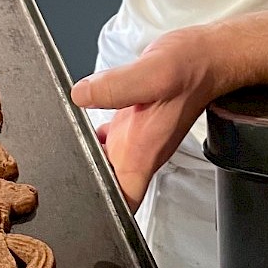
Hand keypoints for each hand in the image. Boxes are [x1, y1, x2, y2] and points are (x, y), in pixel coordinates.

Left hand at [71, 26, 228, 211]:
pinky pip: (106, 139)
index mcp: (142, 152)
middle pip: (108, 186)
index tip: (80, 200)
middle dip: (85, 182)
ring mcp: (134, 139)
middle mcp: (138, 151)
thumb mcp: (151, 74)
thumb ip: (115, 87)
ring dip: (85, 158)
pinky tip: (79, 121)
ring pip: (105, 164)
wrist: (207, 57)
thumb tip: (81, 95)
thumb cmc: (191, 70)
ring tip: (63, 142)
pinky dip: (90, 136)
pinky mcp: (132, 122)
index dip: (103, 210)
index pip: (124, 203)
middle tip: (60, 165)